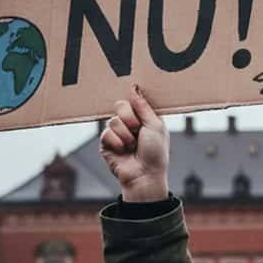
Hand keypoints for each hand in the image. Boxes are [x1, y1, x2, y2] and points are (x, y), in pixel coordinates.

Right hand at [100, 85, 169, 201]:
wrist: (145, 175)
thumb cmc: (155, 152)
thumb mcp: (155, 125)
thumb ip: (143, 106)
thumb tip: (133, 87)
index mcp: (143, 117)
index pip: (133, 99)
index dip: (135, 104)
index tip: (141, 110)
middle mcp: (130, 123)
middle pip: (120, 105)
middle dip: (130, 118)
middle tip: (138, 130)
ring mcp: (117, 133)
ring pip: (113, 120)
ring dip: (125, 134)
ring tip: (132, 146)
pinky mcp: (106, 144)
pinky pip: (106, 133)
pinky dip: (117, 143)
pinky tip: (123, 151)